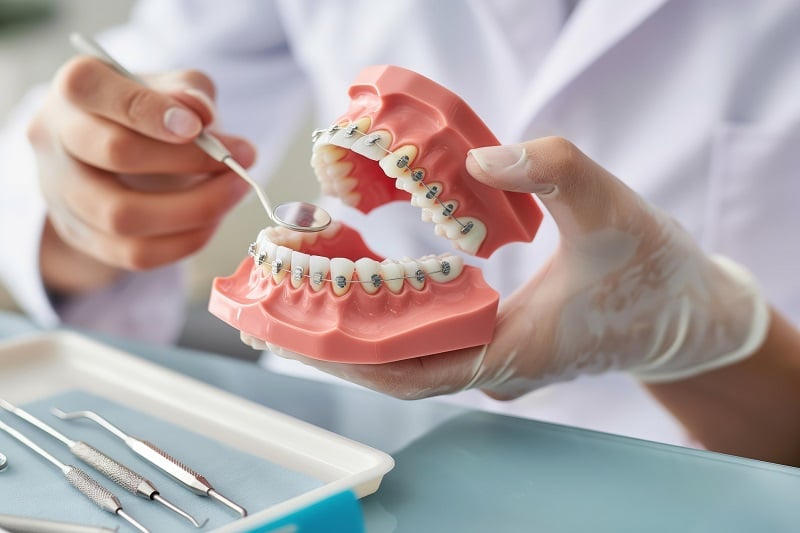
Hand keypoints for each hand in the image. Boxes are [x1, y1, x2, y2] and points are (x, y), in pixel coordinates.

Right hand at [29, 55, 255, 293]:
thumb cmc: (151, 112)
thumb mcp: (172, 86)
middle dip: (189, 160)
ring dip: (194, 209)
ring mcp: (61, 192)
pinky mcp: (81, 235)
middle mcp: (54, 137)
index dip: (150, 111)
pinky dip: (185, 241)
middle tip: (240, 161)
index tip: (200, 125)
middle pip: (115, 153)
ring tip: (234, 192)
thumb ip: (189, 91)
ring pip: (122, 216)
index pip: (93, 90)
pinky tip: (213, 220)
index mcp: (74, 87)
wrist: (118, 155)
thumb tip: (201, 115)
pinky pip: (135, 254)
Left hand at [267, 137, 768, 399]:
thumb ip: (551, 170)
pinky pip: (430, 346)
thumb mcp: (611, 206)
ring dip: (356, 338)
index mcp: (512, 350)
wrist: (689, 311)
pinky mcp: (500, 348)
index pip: (409, 371)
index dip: (346, 355)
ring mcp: (495, 362)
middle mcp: (494, 368)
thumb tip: (480, 159)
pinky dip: (390, 328)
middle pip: (394, 371)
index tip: (291, 329)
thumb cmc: (654, 267)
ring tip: (301, 301)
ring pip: (410, 362)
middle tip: (272, 313)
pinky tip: (361, 295)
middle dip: (333, 346)